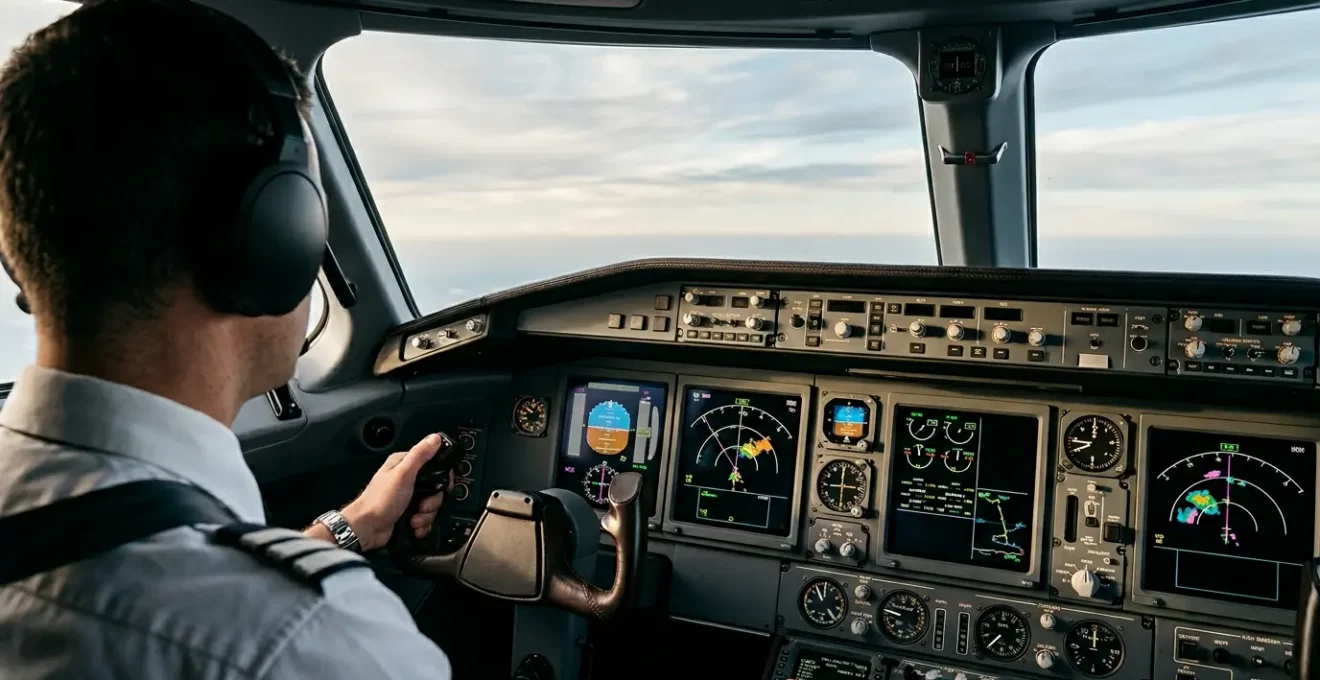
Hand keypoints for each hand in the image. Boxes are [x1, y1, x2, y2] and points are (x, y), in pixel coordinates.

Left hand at [340, 434, 452, 550]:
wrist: (367, 529)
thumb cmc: (380, 500)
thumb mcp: (402, 474)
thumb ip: (419, 455)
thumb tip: (435, 438)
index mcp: (404, 465)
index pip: (433, 464)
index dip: (442, 476)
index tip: (443, 486)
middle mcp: (407, 480)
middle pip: (435, 488)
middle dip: (432, 502)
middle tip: (422, 506)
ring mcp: (408, 497)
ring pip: (431, 505)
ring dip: (426, 516)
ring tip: (414, 519)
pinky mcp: (408, 513)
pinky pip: (425, 518)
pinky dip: (422, 525)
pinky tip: (414, 526)